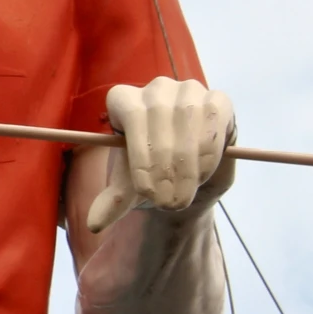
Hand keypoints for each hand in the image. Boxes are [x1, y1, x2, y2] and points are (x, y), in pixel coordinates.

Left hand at [85, 77, 236, 233]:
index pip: (131, 115)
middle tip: (169, 202)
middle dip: (165, 165)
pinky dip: (210, 147)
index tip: (147, 191)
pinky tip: (203, 172)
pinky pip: (214, 116)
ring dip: (188, 160)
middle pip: (159, 116)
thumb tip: (94, 223)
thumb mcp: (132, 189)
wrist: (188, 179)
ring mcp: (188, 90)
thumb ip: (114, 201)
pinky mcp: (217, 100)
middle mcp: (155, 89)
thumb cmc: (153, 176)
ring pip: (188, 116)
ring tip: (185, 192)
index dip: (139, 153)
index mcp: (125, 100)